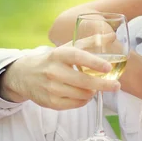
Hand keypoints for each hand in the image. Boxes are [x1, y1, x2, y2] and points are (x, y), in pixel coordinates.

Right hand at [0, 35, 121, 109]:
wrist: (25, 75)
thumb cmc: (53, 59)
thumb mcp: (68, 47)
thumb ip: (90, 42)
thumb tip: (111, 35)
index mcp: (59, 54)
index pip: (78, 57)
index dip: (94, 63)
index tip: (108, 67)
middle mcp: (53, 71)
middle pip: (83, 81)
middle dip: (103, 85)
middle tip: (116, 86)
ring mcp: (50, 88)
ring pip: (81, 94)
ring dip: (93, 92)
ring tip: (96, 87)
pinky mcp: (49, 102)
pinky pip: (74, 104)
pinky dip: (84, 101)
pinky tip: (86, 95)